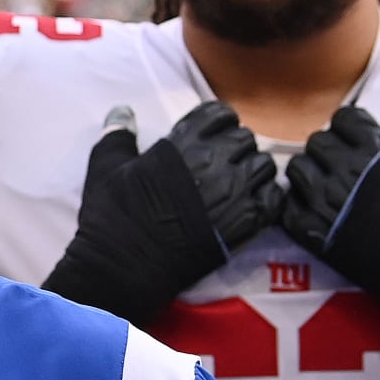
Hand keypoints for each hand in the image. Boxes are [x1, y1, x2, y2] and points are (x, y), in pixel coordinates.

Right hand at [43, 100, 280, 326]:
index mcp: (183, 144)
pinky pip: (274, 198)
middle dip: (236, 149)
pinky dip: (267, 199)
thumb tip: (122, 111)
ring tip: (238, 187)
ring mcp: (233, 192)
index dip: (217, 124)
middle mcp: (213, 162)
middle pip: (245, 139)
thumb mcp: (105, 169)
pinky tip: (250, 207)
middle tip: (222, 166)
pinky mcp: (245, 223)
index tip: (210, 139)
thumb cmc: (113, 218)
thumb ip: (118, 135)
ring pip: (265, 166)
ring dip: (254, 173)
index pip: (219, 115)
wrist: (124, 268)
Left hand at [279, 107, 379, 379]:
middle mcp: (346, 172)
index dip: (348, 127)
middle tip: (339, 167)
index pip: (345, 119)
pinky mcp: (314, 232)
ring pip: (295, 171)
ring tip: (322, 187)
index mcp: (377, 152)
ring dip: (307, 175)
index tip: (354, 141)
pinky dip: (293, 206)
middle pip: (316, 142)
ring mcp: (326, 202)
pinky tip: (310, 211)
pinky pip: (286, 208)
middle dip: (326, 150)